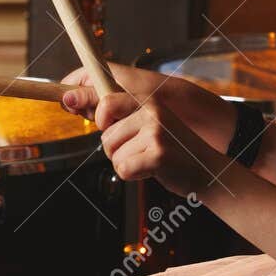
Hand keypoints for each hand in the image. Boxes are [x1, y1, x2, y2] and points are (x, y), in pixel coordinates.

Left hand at [59, 62, 237, 153]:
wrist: (206, 169)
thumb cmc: (171, 148)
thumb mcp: (149, 123)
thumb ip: (119, 114)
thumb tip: (69, 99)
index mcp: (148, 101)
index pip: (106, 101)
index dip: (94, 113)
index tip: (86, 115)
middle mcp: (151, 112)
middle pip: (105, 136)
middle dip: (115, 149)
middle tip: (139, 151)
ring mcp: (155, 132)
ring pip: (113, 154)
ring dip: (126, 163)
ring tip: (148, 160)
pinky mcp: (157, 154)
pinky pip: (123, 168)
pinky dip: (133, 176)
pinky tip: (151, 170)